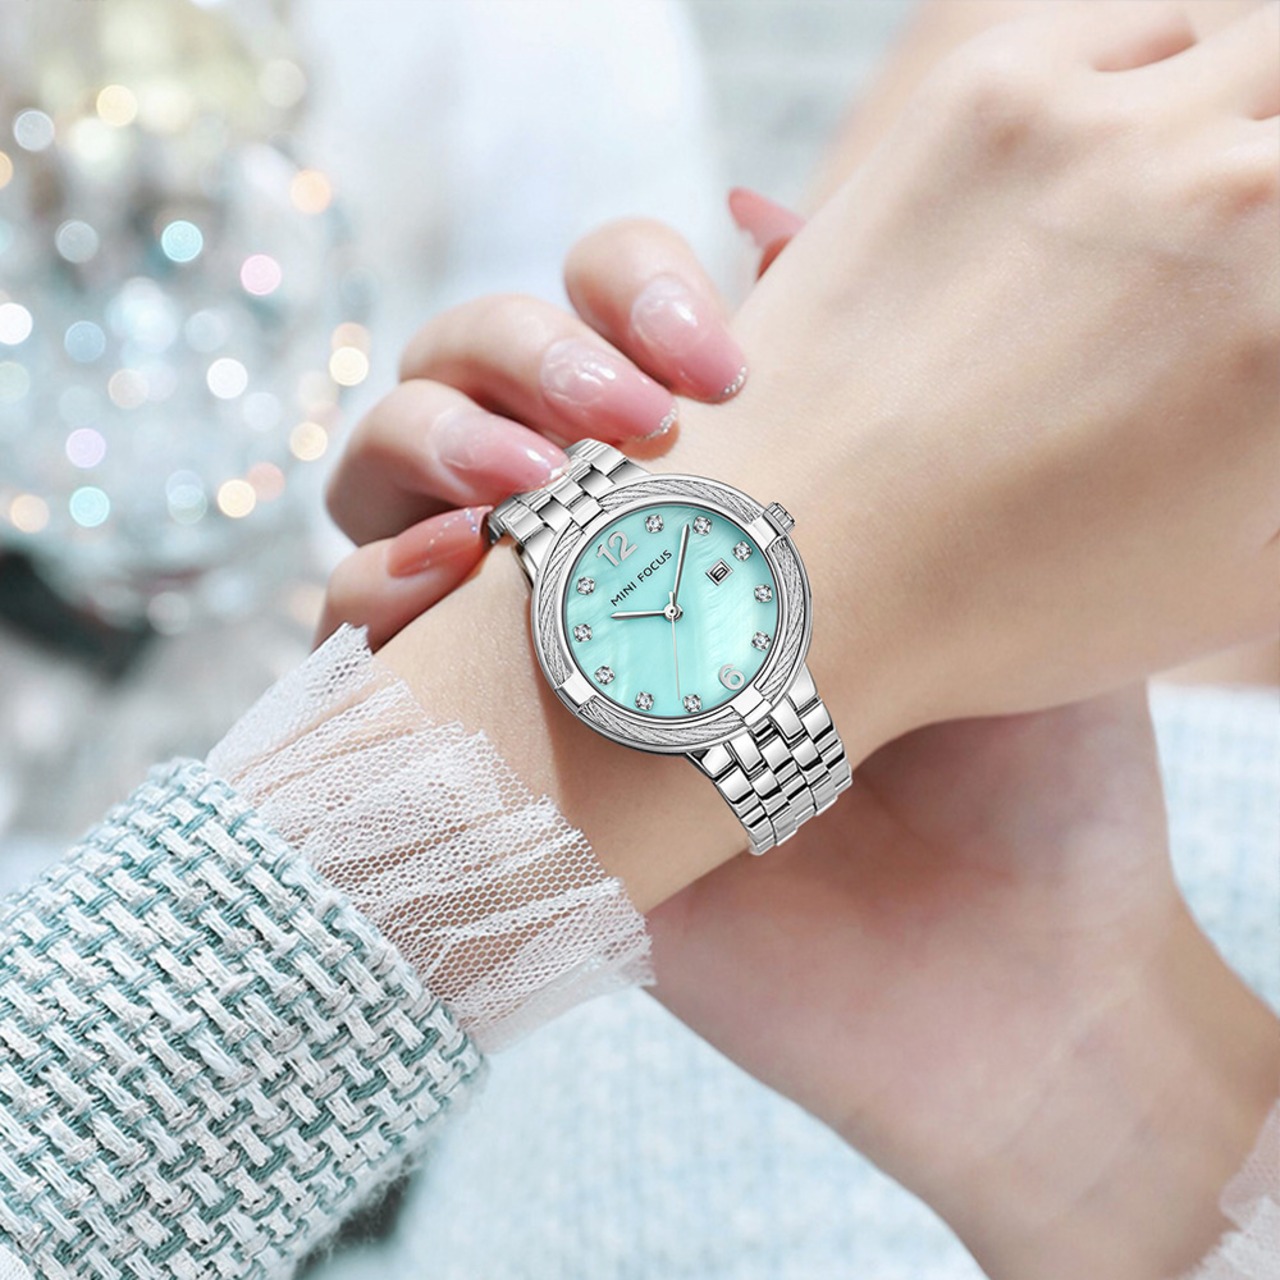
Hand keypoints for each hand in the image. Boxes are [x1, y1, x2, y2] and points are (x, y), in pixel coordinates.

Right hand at [326, 0, 1278, 755]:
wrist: (993, 972)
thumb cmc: (1022, 770)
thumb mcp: (992, 552)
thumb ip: (904, 384)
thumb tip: (774, 208)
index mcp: (710, 478)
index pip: (603, 314)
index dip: (625, 287)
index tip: (721, 357)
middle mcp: (603, 543)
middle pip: (472, 371)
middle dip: (514, 349)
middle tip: (613, 418)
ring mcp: (527, 640)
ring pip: (384, 481)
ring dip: (419, 444)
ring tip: (511, 491)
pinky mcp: (476, 749)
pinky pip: (348, 642)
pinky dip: (360, 587)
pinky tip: (438, 582)